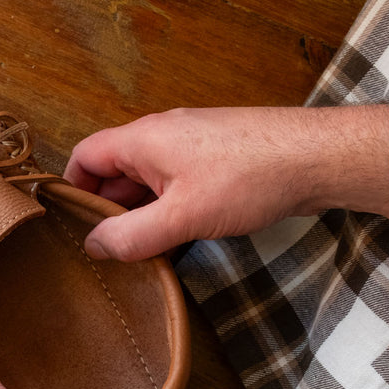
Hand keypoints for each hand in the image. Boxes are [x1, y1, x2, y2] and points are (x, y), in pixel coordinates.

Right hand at [64, 105, 388, 261]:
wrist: (317, 158)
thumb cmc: (249, 178)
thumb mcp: (181, 216)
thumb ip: (130, 235)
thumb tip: (93, 246)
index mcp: (143, 138)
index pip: (84, 156)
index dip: (71, 189)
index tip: (70, 227)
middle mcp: (162, 135)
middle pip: (114, 170)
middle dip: (107, 209)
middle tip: (106, 251)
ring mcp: (191, 146)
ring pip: (147, 181)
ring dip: (140, 214)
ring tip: (139, 252)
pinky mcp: (216, 160)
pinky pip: (175, 185)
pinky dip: (167, 210)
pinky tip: (177, 241)